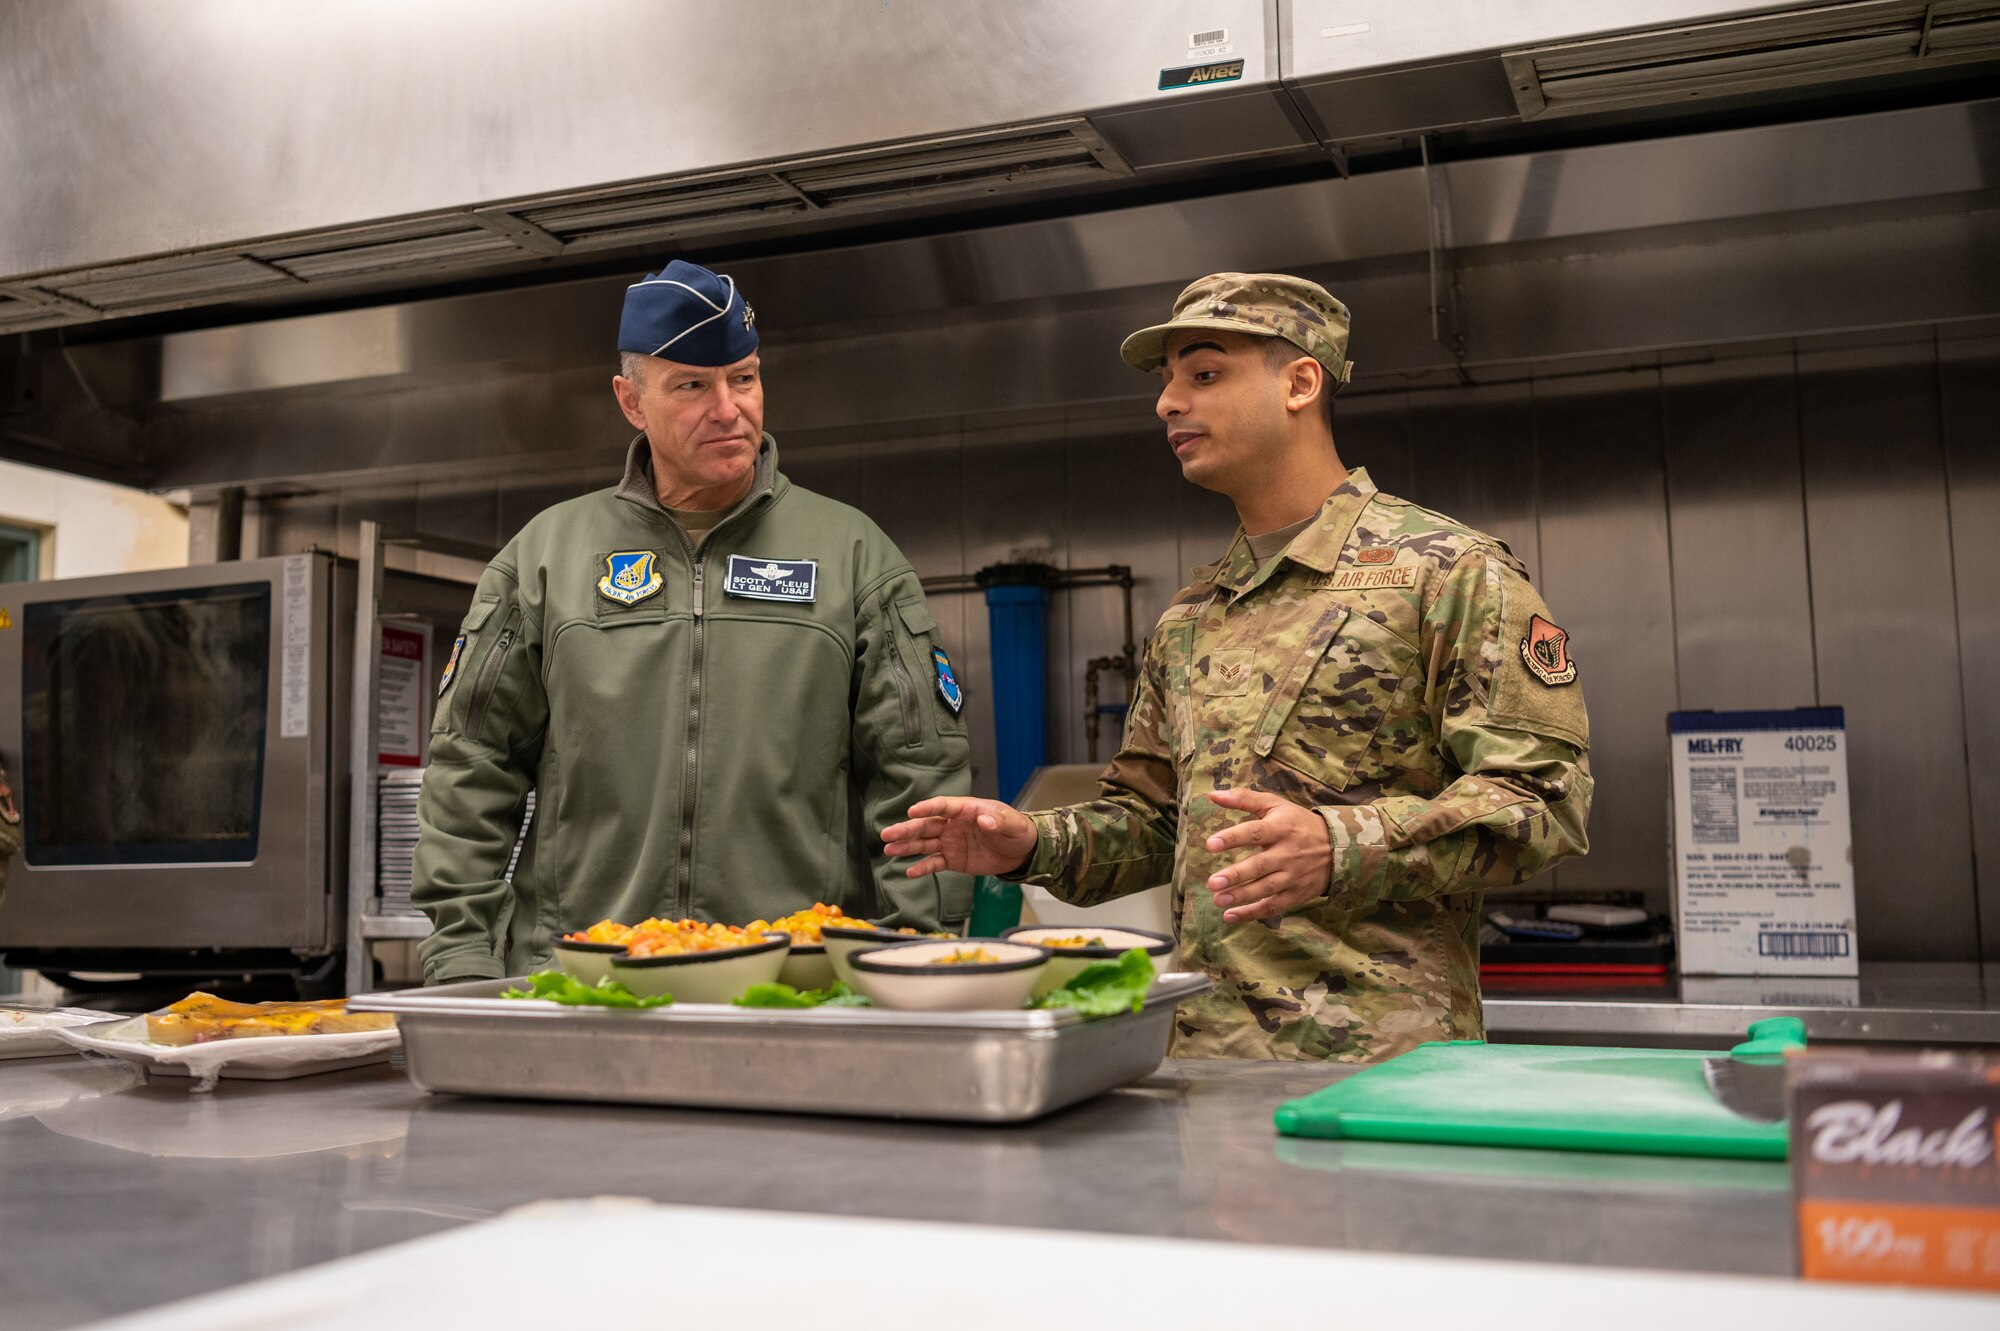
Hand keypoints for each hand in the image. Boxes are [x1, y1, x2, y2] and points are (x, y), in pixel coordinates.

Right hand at [882, 797, 1038, 878]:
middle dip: (906, 830)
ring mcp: (950, 842)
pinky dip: (922, 867)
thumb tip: (984, 821)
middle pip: (926, 825)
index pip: (942, 806)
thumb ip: (997, 821)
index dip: (927, 808)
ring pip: (924, 844)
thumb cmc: (1015, 829)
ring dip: (906, 847)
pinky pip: (934, 863)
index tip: (912, 811)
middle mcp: (952, 824)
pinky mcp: (953, 859)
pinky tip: (909, 871)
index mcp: (965, 809)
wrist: (1020, 851)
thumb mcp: (1011, 823)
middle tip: (887, 834)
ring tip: (888, 850)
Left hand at [1203, 789, 1330, 923]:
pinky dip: (1253, 913)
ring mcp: (1293, 876)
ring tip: (1217, 900)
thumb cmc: (1297, 823)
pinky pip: (1273, 906)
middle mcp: (1287, 853)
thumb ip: (1244, 799)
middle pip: (1260, 865)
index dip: (1233, 838)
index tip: (1210, 844)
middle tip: (1213, 882)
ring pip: (1266, 888)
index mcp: (1281, 828)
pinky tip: (1230, 916)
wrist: (1338, 847)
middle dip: (1236, 875)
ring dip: (1241, 896)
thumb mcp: (1275, 805)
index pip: (1254, 832)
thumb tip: (1213, 795)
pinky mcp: (1296, 894)